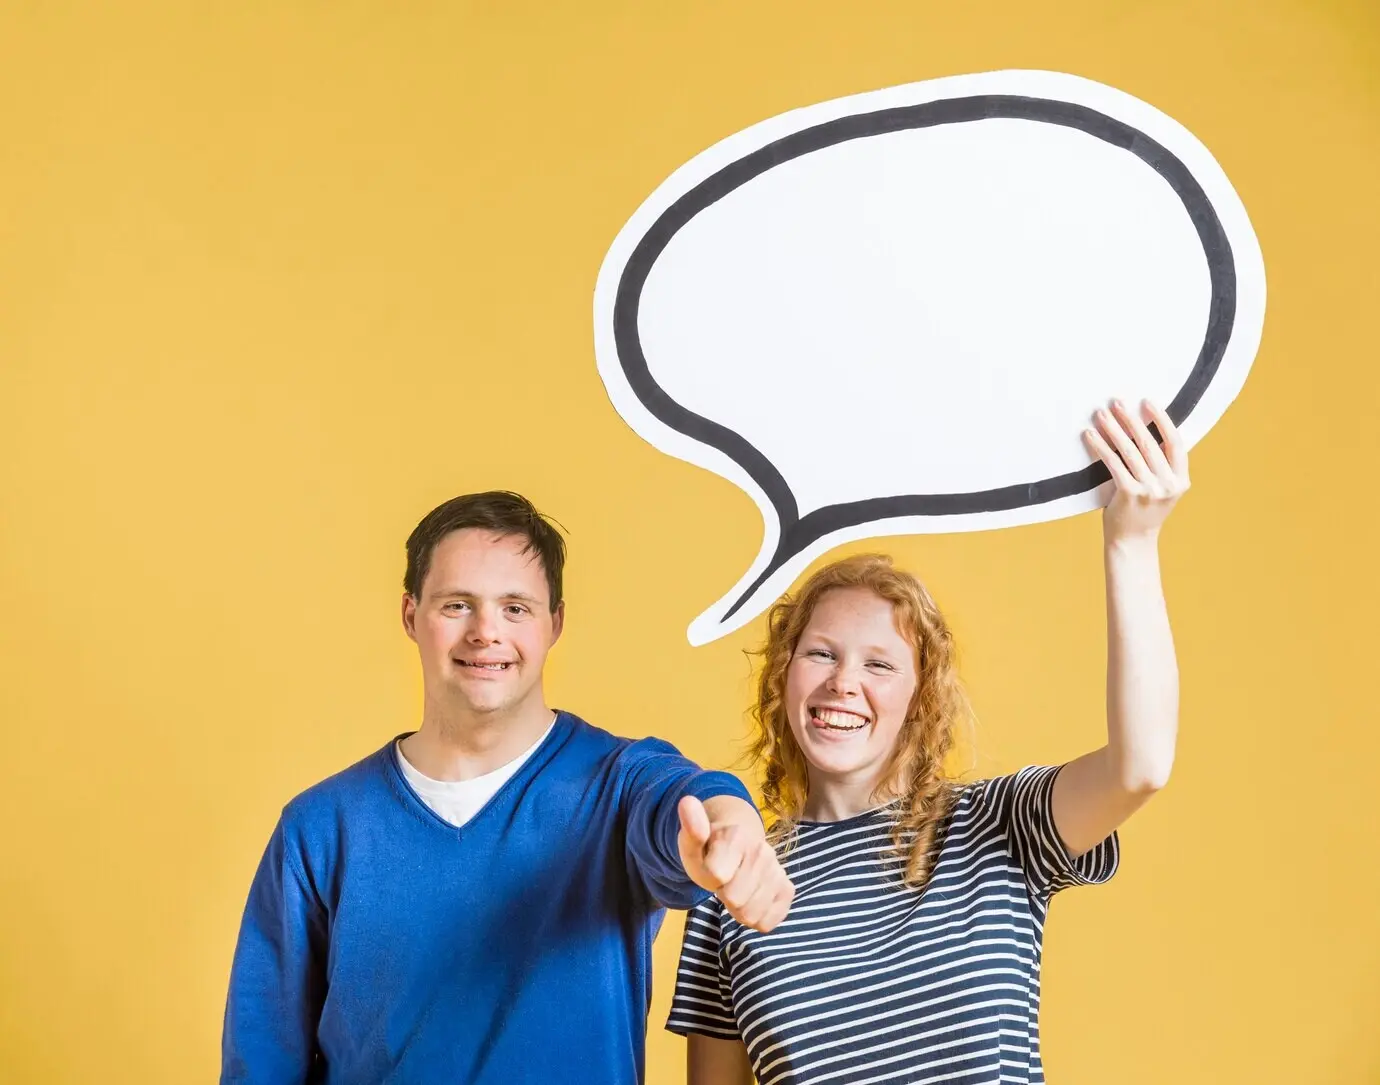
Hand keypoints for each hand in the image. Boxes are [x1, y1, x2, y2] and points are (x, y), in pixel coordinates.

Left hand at [677, 795, 793, 932]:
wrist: (737, 845)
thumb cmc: (710, 848)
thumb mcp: (692, 843)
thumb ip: (691, 828)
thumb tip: (687, 801)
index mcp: (738, 836)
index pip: (716, 875)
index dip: (708, 877)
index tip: (711, 866)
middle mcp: (764, 852)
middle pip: (735, 900)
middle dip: (724, 895)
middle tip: (724, 880)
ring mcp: (778, 872)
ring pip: (751, 915)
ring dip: (739, 908)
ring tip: (737, 888)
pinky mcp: (787, 890)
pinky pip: (768, 922)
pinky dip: (756, 917)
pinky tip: (751, 898)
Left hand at [1083, 399, 1189, 544]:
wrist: (1133, 542)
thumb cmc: (1143, 511)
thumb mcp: (1161, 489)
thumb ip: (1160, 467)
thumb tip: (1143, 430)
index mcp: (1181, 480)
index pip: (1175, 443)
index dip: (1162, 420)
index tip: (1148, 402)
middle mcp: (1168, 484)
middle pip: (1148, 443)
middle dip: (1130, 419)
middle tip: (1116, 402)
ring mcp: (1150, 490)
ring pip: (1129, 451)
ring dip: (1113, 428)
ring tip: (1100, 414)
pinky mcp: (1129, 494)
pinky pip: (1113, 463)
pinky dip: (1100, 446)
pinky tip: (1090, 434)